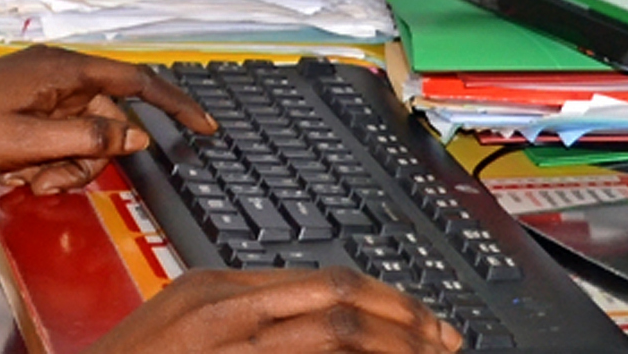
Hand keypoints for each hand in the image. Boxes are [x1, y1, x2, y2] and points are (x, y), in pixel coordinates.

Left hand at [0, 45, 216, 194]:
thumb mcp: (30, 143)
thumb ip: (88, 137)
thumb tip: (135, 134)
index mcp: (62, 68)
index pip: (136, 81)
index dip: (175, 104)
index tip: (205, 127)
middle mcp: (55, 69)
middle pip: (105, 118)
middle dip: (89, 158)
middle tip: (49, 182)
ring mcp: (38, 85)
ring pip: (80, 132)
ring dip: (63, 164)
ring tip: (24, 179)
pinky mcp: (22, 102)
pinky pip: (55, 133)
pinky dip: (46, 158)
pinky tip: (15, 171)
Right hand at [86, 269, 463, 353]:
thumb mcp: (182, 334)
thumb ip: (239, 322)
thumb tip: (312, 329)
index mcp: (215, 289)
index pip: (321, 279)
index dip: (384, 299)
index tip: (421, 322)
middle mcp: (225, 309)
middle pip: (339, 296)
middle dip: (405, 318)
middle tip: (445, 339)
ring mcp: (226, 346)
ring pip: (334, 333)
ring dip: (393, 347)